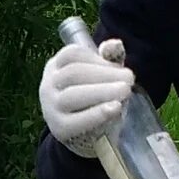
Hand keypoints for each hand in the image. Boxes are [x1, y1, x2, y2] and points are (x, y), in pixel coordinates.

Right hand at [40, 37, 132, 157]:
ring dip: (102, 91)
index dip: (96, 58)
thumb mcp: (101, 77)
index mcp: (56, 67)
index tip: (119, 65)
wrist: (85, 134)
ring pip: (73, 95)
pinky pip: (76, 121)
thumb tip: (115, 44)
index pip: (71, 55)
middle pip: (73, 74)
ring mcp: (51, 108)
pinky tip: (114, 108)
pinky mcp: (59, 129)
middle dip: (104, 75)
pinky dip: (97, 114)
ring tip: (125, 91)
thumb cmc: (94, 98)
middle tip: (129, 79)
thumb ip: (109, 60)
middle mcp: (48, 85)